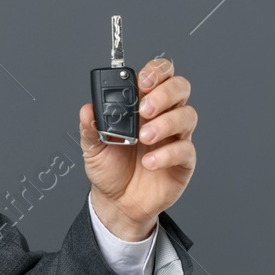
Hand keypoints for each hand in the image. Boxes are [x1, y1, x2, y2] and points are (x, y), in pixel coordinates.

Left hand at [79, 57, 196, 240]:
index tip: (142, 81)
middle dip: (164, 93)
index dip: (155, 72)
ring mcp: (175, 137)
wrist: (117, 202)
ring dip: (166, 123)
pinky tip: (149, 162)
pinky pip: (185, 149)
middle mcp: (162, 116)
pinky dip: (167, 153)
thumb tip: (87, 110)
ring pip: (187, 115)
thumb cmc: (110, 169)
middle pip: (180, 88)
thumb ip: (90, 127)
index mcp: (141, 106)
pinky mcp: (183, 160)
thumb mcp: (92, 147)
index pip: (159, 76)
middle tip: (144, 109)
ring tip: (144, 137)